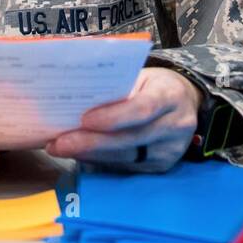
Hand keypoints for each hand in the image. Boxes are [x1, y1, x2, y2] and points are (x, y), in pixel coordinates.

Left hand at [45, 67, 205, 172]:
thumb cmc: (154, 85)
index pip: (143, 108)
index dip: (114, 116)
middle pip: (131, 138)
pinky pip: (126, 166)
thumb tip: (75, 98)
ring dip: (90, 154)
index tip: (84, 119)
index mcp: (171, 95)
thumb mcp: (141, 76)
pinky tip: (80, 155)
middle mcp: (176, 125)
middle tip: (59, 143)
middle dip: (91, 143)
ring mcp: (171, 149)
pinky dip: (100, 161)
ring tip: (61, 148)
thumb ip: (117, 86)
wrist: (183, 102)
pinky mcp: (162, 166)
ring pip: (126, 157)